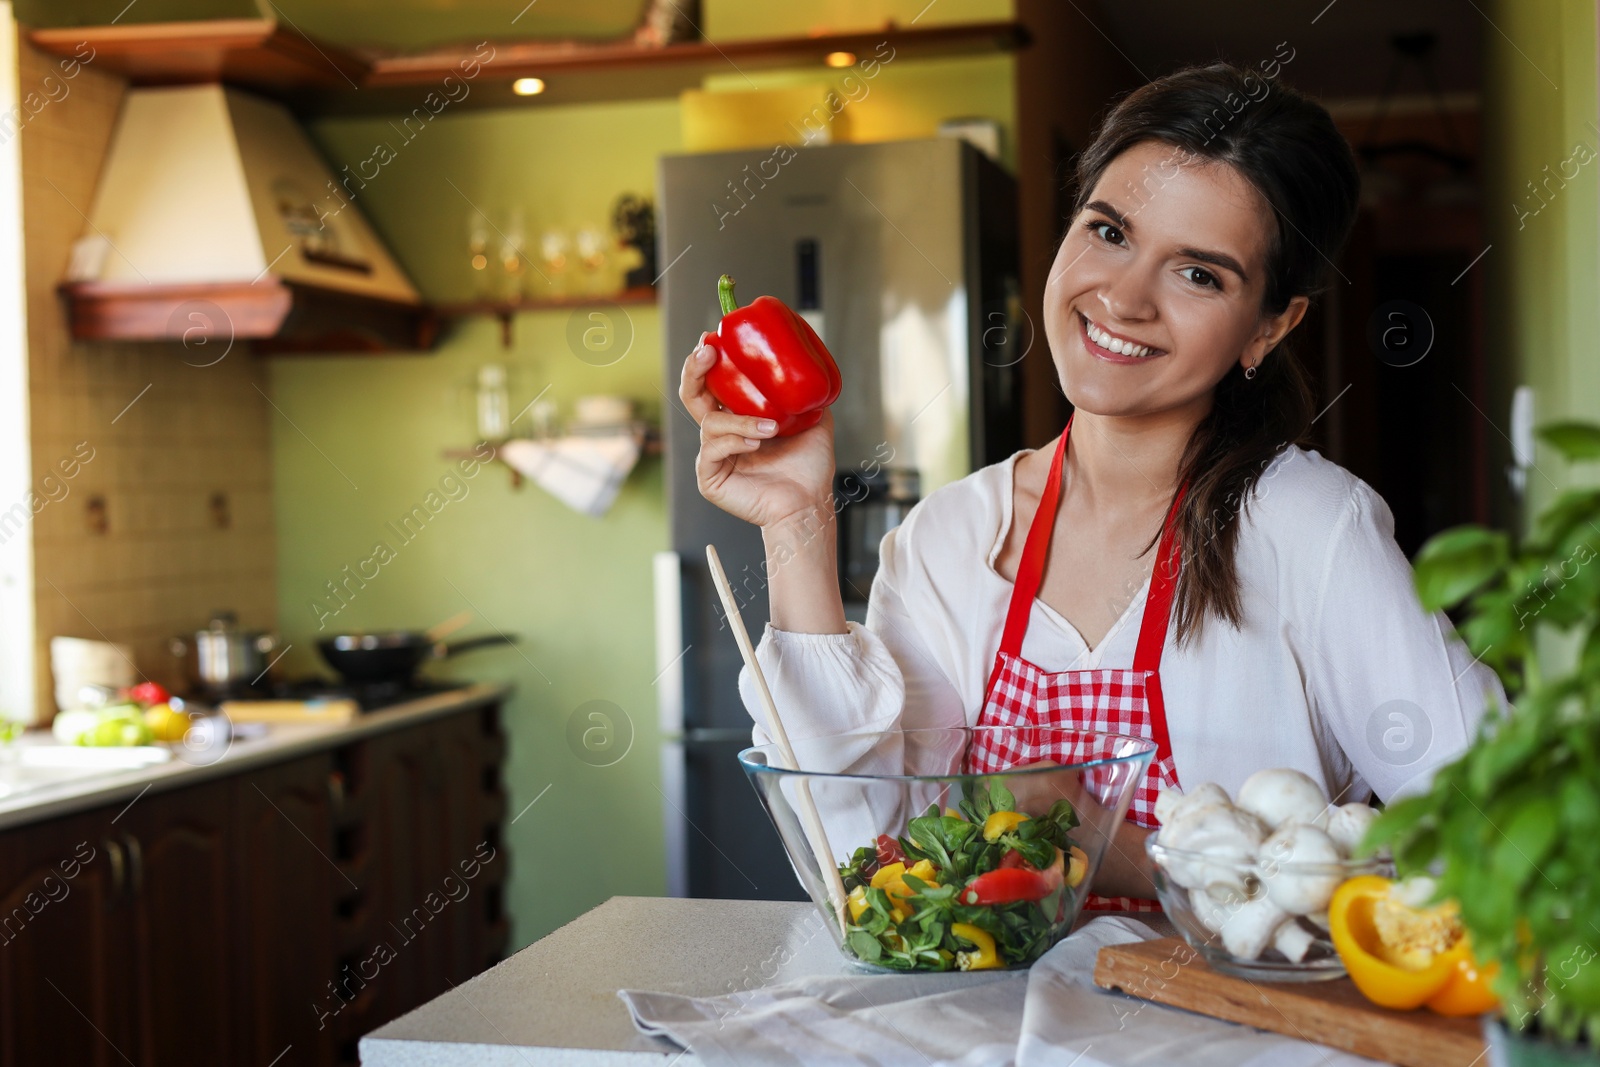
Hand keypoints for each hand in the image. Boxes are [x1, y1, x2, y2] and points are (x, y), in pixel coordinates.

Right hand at [679, 334, 836, 528]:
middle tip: (709, 352)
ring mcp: (713, 454)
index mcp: (738, 417)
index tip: (712, 338)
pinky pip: (712, 450)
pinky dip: (735, 441)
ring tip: (770, 429)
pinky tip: (755, 444)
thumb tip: (807, 360)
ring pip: (710, 422)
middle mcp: (721, 433)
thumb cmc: (809, 468)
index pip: (713, 383)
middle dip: (695, 370)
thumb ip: (804, 393)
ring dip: (740, 420)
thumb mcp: (813, 419)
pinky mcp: (709, 476)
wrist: (809, 503)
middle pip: (692, 395)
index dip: (708, 360)